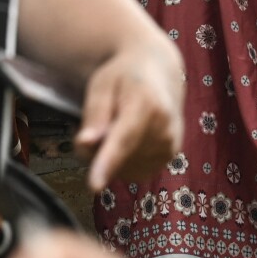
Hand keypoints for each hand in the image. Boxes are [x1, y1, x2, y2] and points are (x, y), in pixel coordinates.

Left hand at [74, 43, 183, 191]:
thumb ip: (94, 113)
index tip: (94, 185)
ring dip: (109, 157)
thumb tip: (86, 143)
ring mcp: (170, 144)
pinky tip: (126, 139)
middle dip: (97, 150)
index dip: (107, 163)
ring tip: (113, 127)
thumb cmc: (124, 76)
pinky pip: (134, 172)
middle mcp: (165, 127)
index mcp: (146, 103)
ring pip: (124, 169)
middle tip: (95, 124)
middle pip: (118, 158)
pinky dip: (123, 162)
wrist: (159, 71)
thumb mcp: (102, 83)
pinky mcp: (170, 156)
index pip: (123, 139)